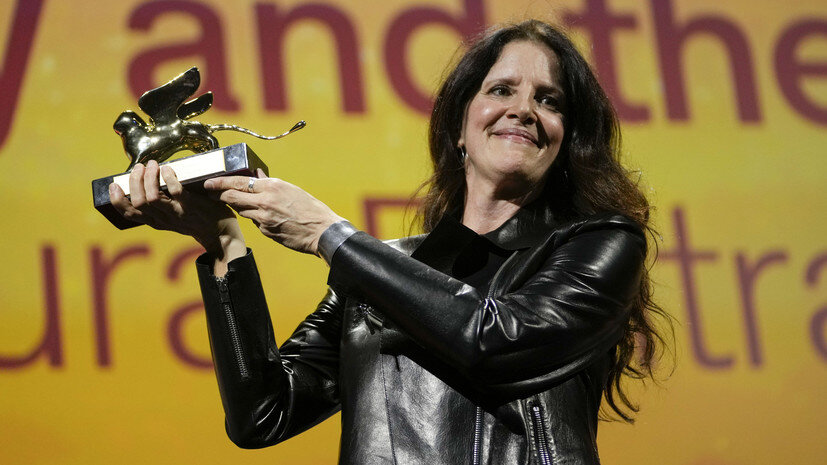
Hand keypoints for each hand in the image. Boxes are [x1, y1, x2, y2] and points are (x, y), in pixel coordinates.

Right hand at [109, 160, 244, 259]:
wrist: (219, 233)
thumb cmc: (194, 220)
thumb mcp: (171, 218)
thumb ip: (159, 206)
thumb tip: (146, 184)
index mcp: (155, 221)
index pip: (129, 214)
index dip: (117, 200)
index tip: (113, 185)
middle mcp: (163, 219)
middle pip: (138, 202)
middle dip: (135, 182)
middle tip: (139, 167)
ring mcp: (177, 213)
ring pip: (153, 198)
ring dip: (150, 178)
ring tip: (152, 164)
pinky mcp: (191, 206)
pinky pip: (176, 191)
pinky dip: (169, 178)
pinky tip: (168, 169)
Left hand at [204, 169, 343, 254]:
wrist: (322, 231)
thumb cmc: (311, 209)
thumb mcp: (291, 190)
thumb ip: (271, 184)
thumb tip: (258, 176)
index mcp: (272, 187)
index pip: (238, 182)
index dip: (220, 182)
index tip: (209, 182)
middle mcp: (264, 201)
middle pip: (231, 197)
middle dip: (218, 194)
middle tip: (210, 192)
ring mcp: (263, 218)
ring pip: (240, 210)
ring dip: (237, 206)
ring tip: (236, 203)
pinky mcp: (265, 231)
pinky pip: (254, 223)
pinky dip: (254, 218)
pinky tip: (263, 217)